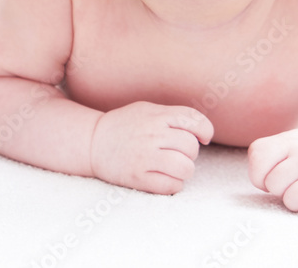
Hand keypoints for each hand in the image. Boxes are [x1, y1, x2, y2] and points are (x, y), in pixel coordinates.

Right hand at [90, 101, 213, 194]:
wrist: (92, 142)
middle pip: (191, 147)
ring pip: (186, 168)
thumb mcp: (146, 110)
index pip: (194, 121)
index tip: (202, 138)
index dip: (205, 131)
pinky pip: (172, 186)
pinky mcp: (138, 177)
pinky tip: (165, 178)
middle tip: (176, 153)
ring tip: (173, 167)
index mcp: (155, 116)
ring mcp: (144, 157)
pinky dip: (174, 185)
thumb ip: (172, 116)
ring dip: (184, 170)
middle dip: (189, 153)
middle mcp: (151, 135)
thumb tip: (201, 132)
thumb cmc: (124, 125)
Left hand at [248, 128, 297, 218]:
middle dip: (281, 190)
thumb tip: (263, 182)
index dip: (260, 175)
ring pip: (292, 201)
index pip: (258, 158)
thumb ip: (262, 156)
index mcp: (291, 140)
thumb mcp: (284, 146)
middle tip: (296, 184)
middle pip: (273, 184)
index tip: (274, 175)